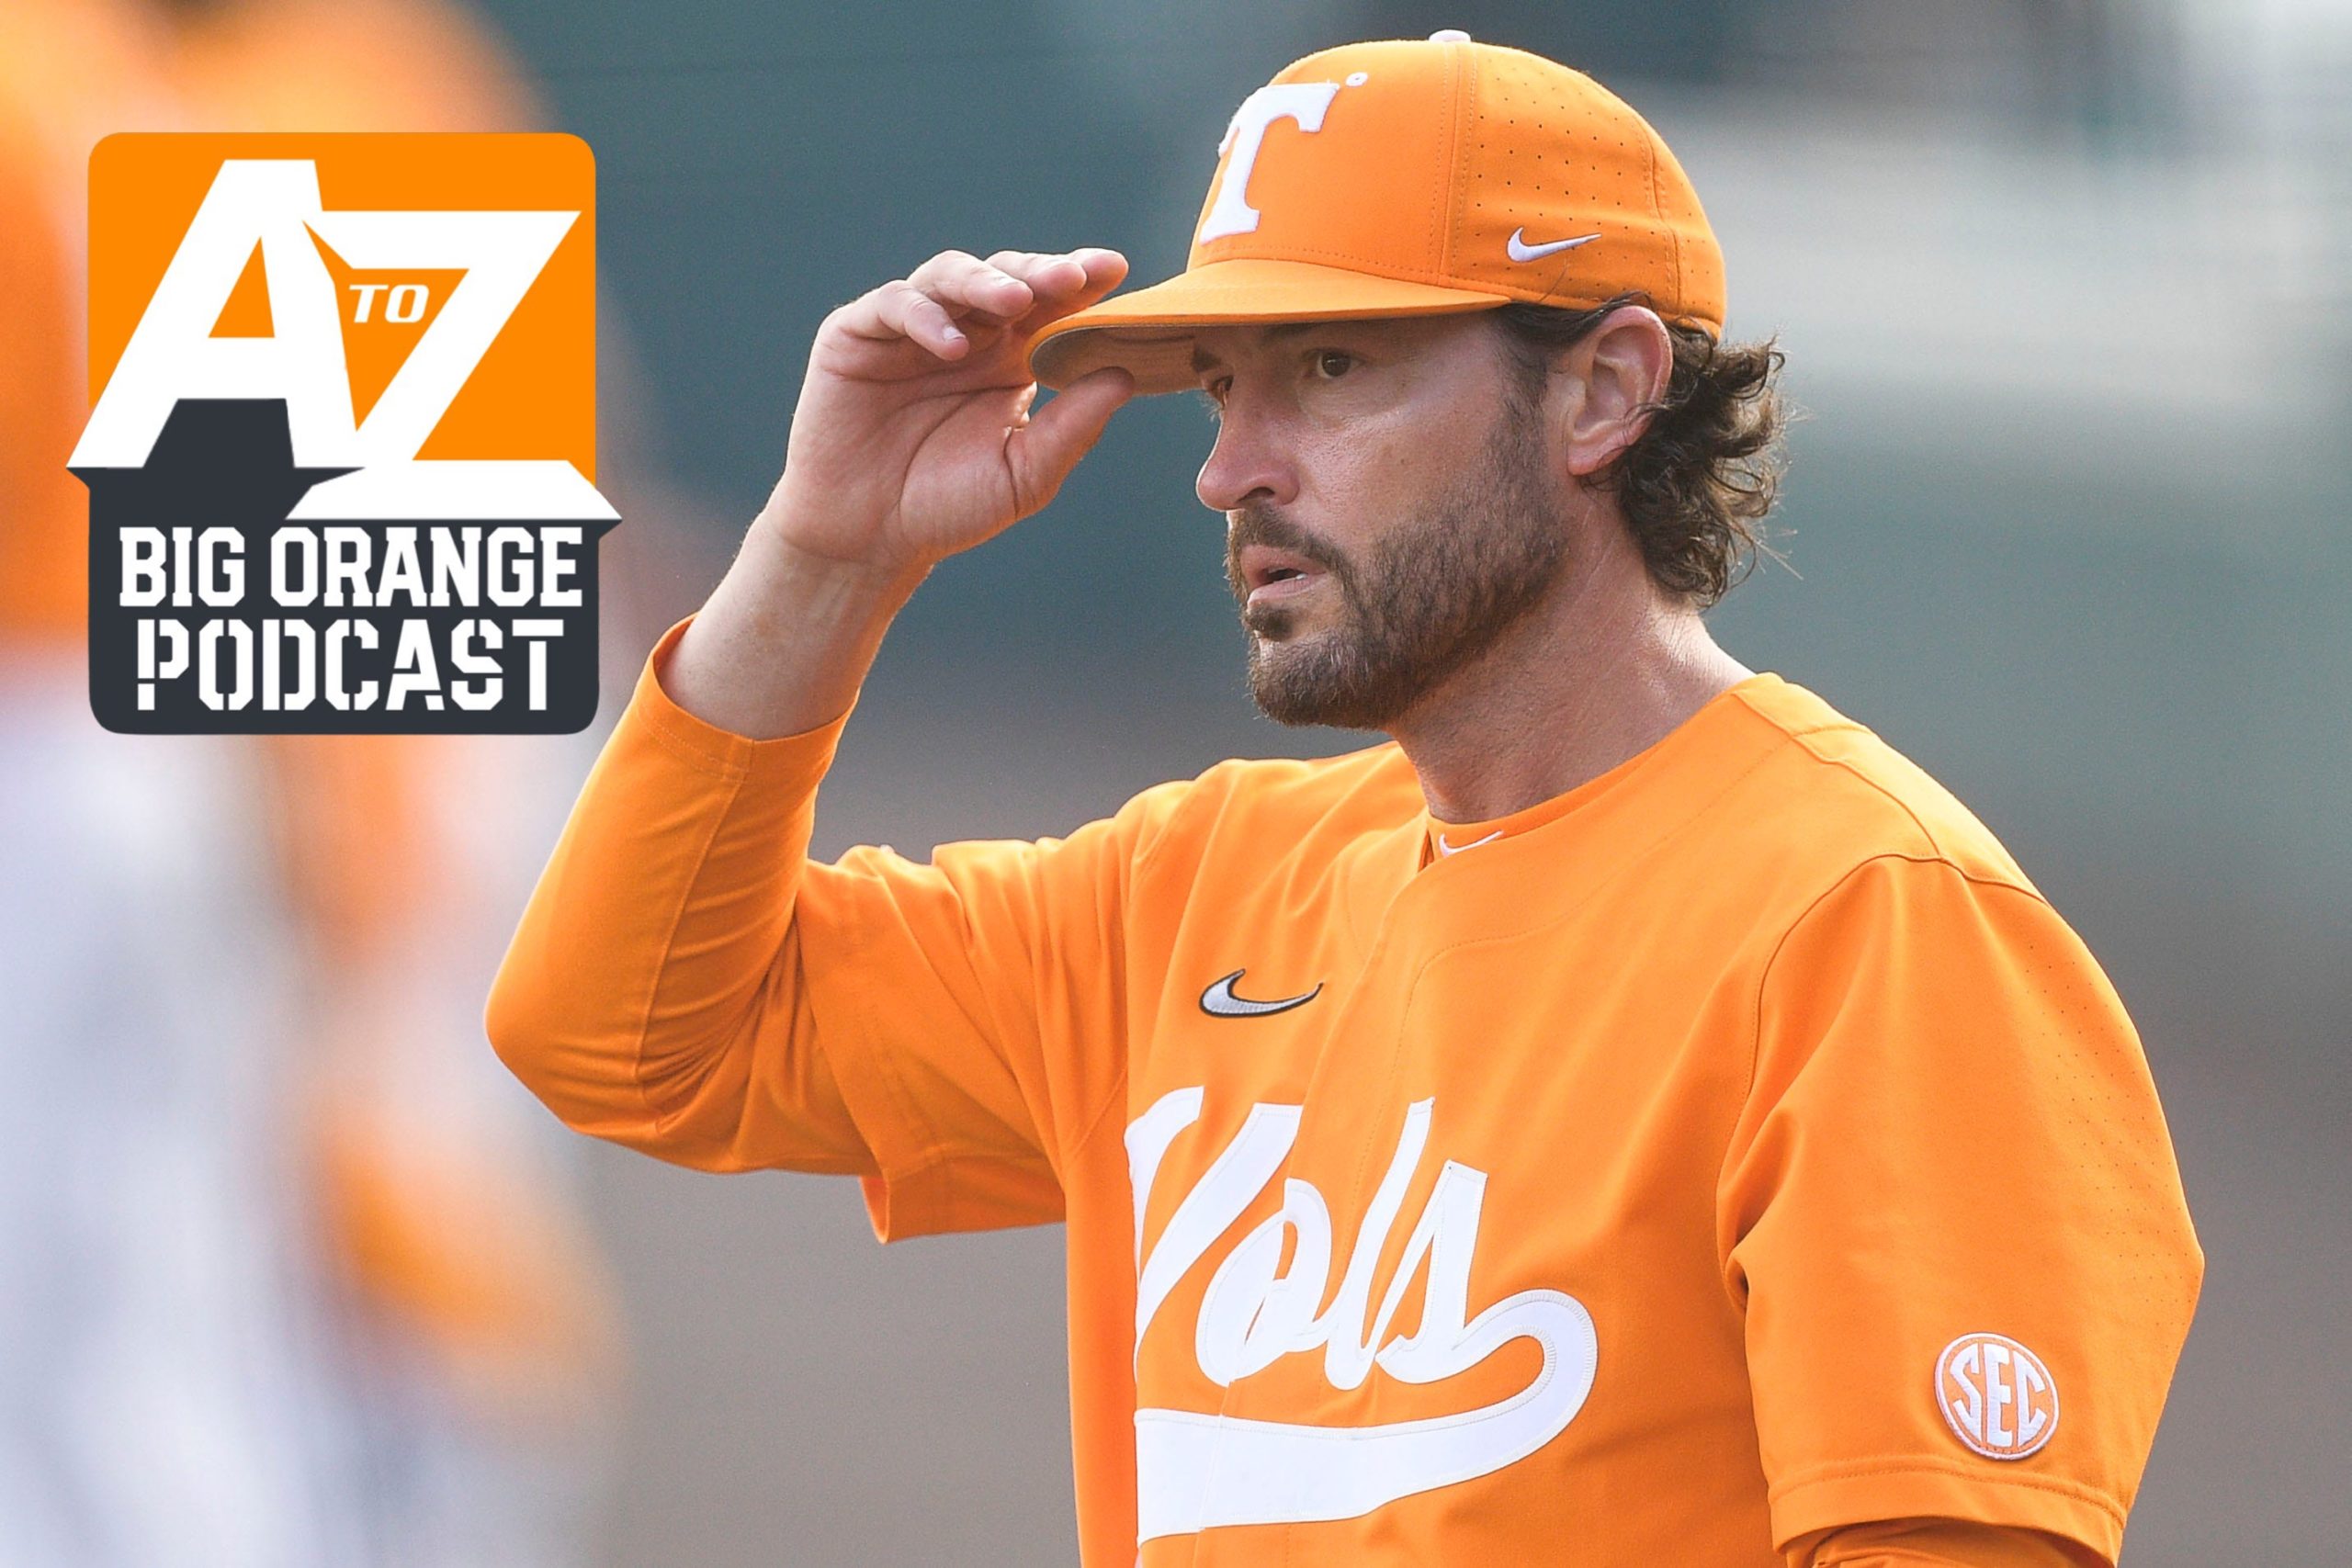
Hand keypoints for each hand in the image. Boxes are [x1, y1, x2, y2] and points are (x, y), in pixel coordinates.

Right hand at [758, 247, 1134, 585]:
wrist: (868, 538)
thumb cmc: (947, 506)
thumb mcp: (1023, 474)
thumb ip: (1071, 428)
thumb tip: (1126, 377)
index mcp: (1011, 358)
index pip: (1051, 305)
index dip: (1081, 281)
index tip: (1116, 270)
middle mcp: (966, 333)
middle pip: (1007, 277)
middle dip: (1040, 272)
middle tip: (1071, 278)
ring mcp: (912, 329)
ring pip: (952, 275)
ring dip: (987, 282)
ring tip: (1015, 301)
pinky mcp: (858, 334)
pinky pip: (894, 305)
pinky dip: (925, 316)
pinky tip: (951, 346)